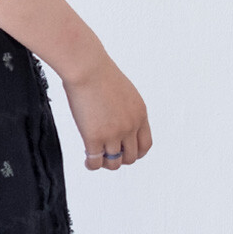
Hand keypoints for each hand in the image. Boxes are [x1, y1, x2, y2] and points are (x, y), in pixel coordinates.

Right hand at [62, 55, 152, 169]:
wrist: (87, 68)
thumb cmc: (99, 73)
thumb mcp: (124, 92)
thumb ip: (124, 109)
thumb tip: (115, 119)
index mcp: (140, 114)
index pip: (145, 145)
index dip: (135, 152)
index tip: (124, 151)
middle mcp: (130, 127)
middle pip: (131, 157)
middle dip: (119, 158)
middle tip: (107, 154)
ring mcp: (113, 134)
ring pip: (114, 163)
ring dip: (105, 163)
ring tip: (96, 158)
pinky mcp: (94, 137)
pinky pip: (95, 162)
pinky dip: (91, 165)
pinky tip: (87, 160)